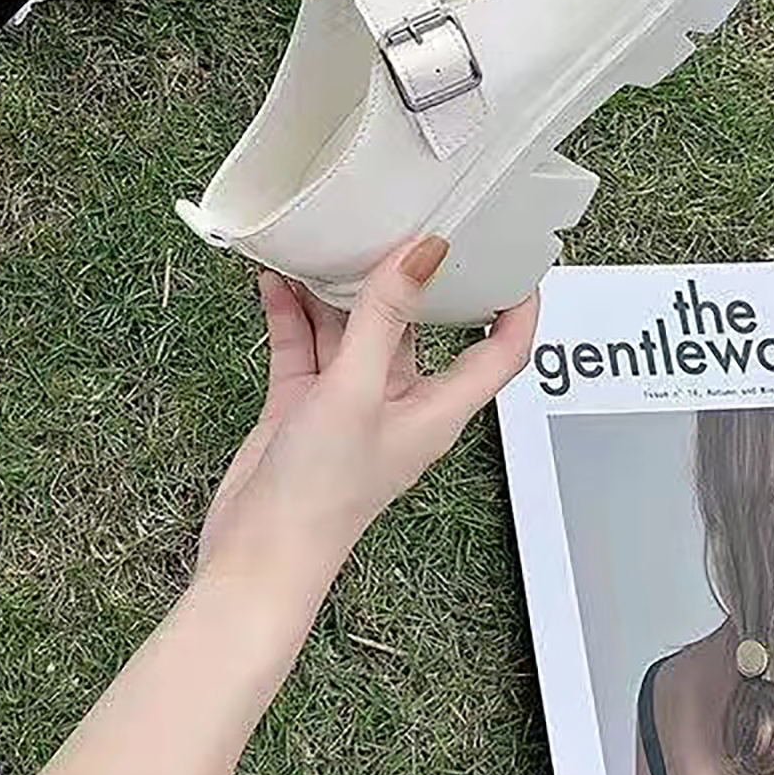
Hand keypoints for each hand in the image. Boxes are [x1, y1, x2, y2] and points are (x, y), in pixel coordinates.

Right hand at [195, 237, 538, 609]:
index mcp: (436, 409)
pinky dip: (292, 313)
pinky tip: (275, 281)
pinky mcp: (305, 406)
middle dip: (406, 278)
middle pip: (415, 326)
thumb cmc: (320, 497)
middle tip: (401, 221)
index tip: (515, 258)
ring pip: (352, 329)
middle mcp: (398, 402)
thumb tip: (423, 252)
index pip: (499, 352)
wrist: (257, 553)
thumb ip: (386, 316)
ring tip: (323, 242)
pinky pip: (304, 346)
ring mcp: (349, 403)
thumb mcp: (357, 390)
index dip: (516, 307)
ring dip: (336, 291)